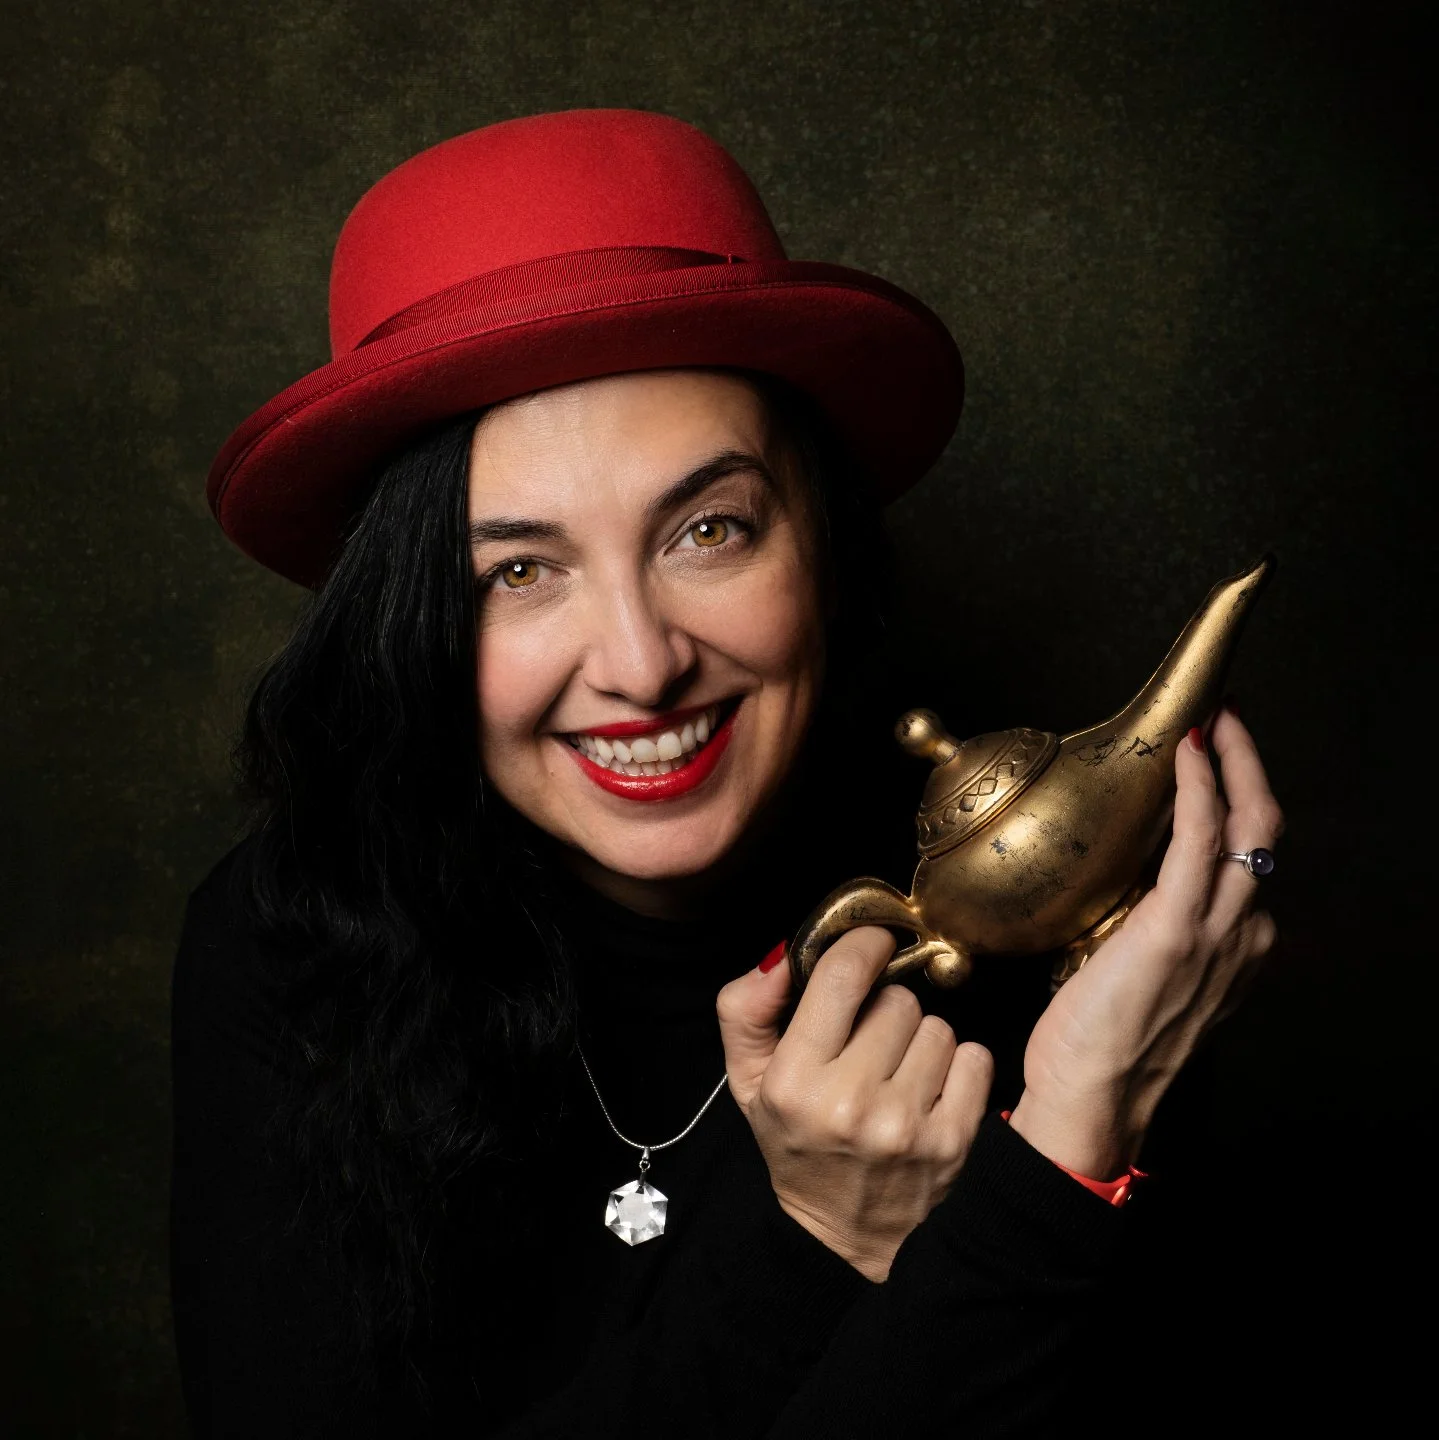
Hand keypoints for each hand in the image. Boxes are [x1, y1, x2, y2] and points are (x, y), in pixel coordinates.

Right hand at [717, 927, 992, 1281]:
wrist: (845, 1239)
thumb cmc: (798, 1144)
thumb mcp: (748, 1080)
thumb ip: (747, 1008)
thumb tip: (782, 954)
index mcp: (794, 1081)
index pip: (843, 975)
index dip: (864, 944)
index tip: (872, 944)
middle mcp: (850, 1104)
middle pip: (896, 999)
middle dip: (884, 1011)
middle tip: (868, 1046)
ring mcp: (906, 1126)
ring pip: (937, 1026)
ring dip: (921, 1041)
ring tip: (897, 1075)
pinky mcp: (954, 1143)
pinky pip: (973, 1058)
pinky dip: (957, 1068)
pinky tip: (929, 1094)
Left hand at [1009, 706, 1281, 1178]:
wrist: (1091, 1098)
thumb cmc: (1099, 1045)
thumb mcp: (1138, 977)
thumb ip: (1148, 933)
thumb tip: (1120, 895)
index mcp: (1232, 948)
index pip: (1247, 858)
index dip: (1238, 802)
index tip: (1215, 760)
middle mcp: (1240, 936)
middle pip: (1266, 832)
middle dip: (1251, 767)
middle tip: (1226, 720)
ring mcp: (1217, 933)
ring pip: (1251, 828)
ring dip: (1235, 763)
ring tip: (1213, 722)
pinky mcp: (1177, 931)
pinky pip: (1201, 841)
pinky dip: (1200, 790)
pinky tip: (1188, 757)